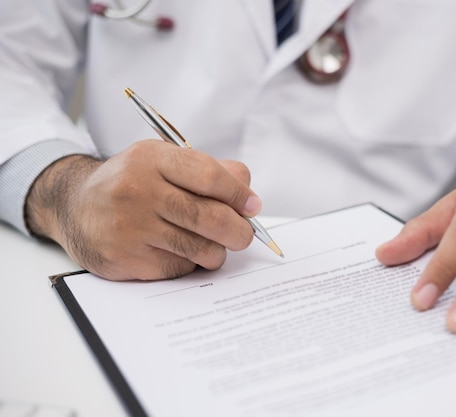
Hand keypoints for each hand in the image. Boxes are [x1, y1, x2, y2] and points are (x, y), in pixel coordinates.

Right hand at [26, 140, 260, 279]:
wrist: (75, 207)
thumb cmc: (133, 183)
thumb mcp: (164, 161)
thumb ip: (209, 170)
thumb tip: (248, 193)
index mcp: (151, 159)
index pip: (209, 176)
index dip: (238, 194)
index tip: (252, 206)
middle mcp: (137, 192)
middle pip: (210, 217)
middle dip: (239, 231)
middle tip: (244, 234)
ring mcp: (129, 229)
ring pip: (201, 249)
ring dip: (216, 251)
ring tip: (209, 243)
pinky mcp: (125, 260)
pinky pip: (180, 269)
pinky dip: (188, 264)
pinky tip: (176, 251)